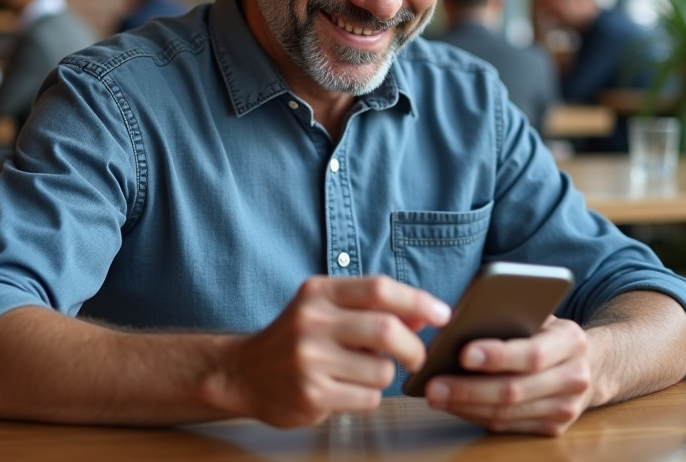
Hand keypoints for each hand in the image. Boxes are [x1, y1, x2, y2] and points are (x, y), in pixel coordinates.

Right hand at [215, 276, 449, 426]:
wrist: (244, 373)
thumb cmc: (295, 338)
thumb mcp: (327, 310)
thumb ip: (372, 309)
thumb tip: (423, 313)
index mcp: (319, 292)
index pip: (379, 288)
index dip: (418, 300)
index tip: (442, 314)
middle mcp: (312, 321)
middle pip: (386, 330)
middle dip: (414, 347)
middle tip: (417, 357)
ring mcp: (310, 360)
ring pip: (382, 370)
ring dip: (385, 375)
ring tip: (361, 373)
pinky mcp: (312, 394)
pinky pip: (368, 397)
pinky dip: (368, 395)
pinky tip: (345, 389)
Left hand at [424, 316, 592, 435]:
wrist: (592, 364)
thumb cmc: (548, 333)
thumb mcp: (539, 315)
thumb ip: (510, 317)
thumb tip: (458, 324)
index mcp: (571, 342)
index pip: (533, 354)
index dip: (498, 356)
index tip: (462, 353)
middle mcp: (574, 378)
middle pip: (515, 390)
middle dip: (469, 389)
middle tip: (434, 383)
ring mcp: (566, 408)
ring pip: (507, 413)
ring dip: (466, 406)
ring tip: (435, 395)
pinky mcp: (553, 428)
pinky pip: (507, 426)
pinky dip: (476, 415)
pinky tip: (453, 405)